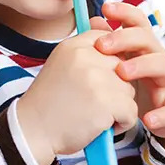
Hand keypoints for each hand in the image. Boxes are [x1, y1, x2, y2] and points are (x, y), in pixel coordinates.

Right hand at [17, 28, 137, 164]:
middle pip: (123, 65)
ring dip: (119, 106)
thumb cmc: (49, 102)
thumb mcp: (61, 64)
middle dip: (115, 86)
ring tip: (95, 113)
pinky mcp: (106, 101)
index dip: (109, 61)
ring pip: (129, 89)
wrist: (33, 131)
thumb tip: (109, 33)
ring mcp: (97, 78)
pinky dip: (122, 123)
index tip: (97, 78)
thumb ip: (85, 51)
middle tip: (93, 100)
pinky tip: (101, 126)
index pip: (107, 40)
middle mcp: (85, 56)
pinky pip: (131, 111)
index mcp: (73, 46)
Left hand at [93, 2, 164, 140]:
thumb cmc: (139, 81)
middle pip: (146, 38)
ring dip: (142, 66)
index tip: (106, 8)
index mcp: (143, 45)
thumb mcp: (124, 60)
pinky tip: (148, 119)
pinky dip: (162, 114)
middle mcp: (157, 57)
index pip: (138, 21)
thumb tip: (94, 20)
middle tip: (102, 45)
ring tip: (122, 73)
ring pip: (162, 64)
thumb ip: (110, 42)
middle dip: (125, 38)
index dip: (124, 12)